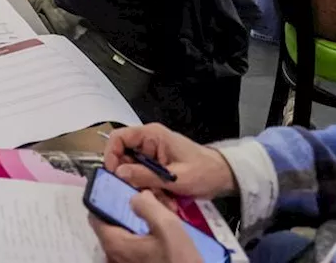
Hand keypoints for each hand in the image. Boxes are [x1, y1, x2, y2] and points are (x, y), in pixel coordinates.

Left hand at [90, 192, 203, 262]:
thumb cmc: (178, 259)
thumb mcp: (168, 227)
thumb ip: (147, 207)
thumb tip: (135, 197)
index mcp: (114, 243)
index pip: (95, 216)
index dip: (104, 200)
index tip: (118, 188)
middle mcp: (113, 256)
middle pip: (109, 226)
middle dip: (122, 211)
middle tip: (141, 200)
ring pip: (122, 236)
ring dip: (134, 224)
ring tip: (153, 214)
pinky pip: (132, 247)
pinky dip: (140, 237)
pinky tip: (157, 232)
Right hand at [103, 124, 236, 197]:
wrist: (224, 177)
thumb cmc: (204, 171)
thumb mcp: (175, 177)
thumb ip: (146, 175)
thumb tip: (118, 173)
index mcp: (151, 136)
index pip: (118, 138)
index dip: (111, 155)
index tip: (113, 175)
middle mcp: (148, 142)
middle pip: (124, 158)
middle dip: (132, 179)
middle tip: (142, 194)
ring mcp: (152, 155)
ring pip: (133, 172)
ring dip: (144, 189)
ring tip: (163, 200)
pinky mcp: (156, 166)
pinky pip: (144, 179)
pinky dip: (152, 191)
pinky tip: (167, 200)